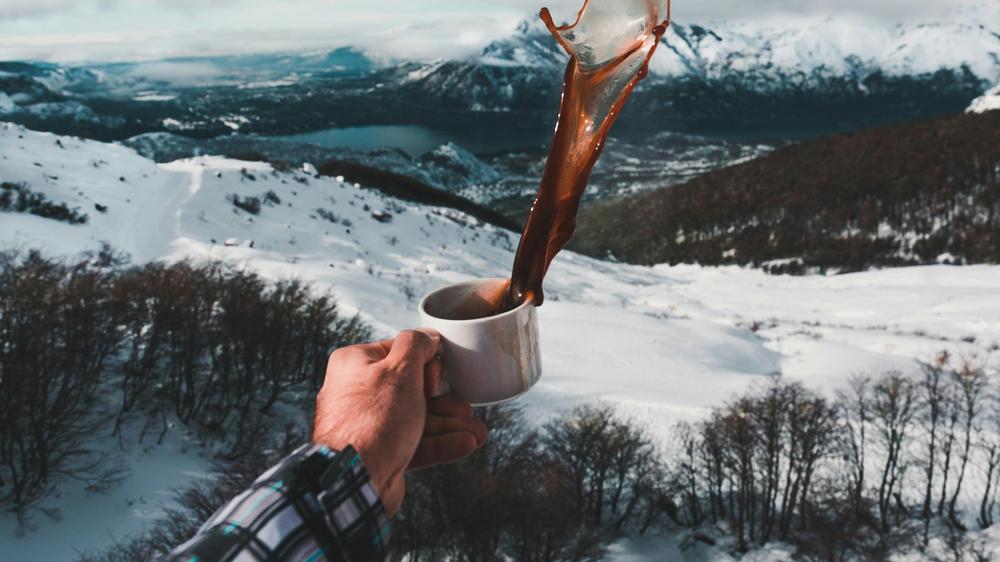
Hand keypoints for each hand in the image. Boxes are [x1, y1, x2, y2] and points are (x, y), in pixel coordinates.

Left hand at [313, 329, 487, 515]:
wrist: (354, 480)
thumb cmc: (372, 419)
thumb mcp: (400, 369)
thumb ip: (416, 345)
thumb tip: (428, 336)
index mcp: (355, 365)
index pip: (398, 352)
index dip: (425, 363)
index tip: (437, 378)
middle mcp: (359, 393)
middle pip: (413, 389)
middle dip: (446, 400)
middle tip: (466, 407)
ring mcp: (370, 425)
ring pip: (418, 419)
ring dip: (450, 425)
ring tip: (477, 431)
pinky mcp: (382, 453)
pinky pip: (415, 443)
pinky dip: (441, 443)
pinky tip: (466, 443)